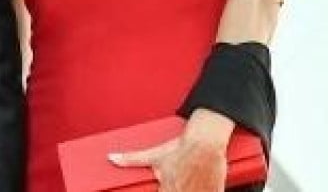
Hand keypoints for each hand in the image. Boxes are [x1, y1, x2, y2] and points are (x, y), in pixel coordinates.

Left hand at [108, 110, 232, 191]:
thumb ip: (131, 159)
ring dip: (188, 190)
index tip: (164, 187)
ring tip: (186, 184)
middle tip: (177, 183)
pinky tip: (198, 186)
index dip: (162, 191)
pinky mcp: (215, 191)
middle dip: (176, 190)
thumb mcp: (153, 155)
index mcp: (167, 188)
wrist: (205, 141)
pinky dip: (204, 191)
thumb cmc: (180, 148)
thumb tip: (112, 158)